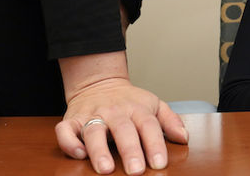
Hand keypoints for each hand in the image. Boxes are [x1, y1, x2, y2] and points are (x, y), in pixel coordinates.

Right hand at [54, 53, 187, 174]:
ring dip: (99, 150)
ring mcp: (91, 115)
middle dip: (129, 150)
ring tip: (106, 168)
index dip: (155, 144)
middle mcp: (114, 111)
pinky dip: (69, 142)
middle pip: (123, 129)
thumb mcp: (153, 105)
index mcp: (137, 108)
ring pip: (93, 131)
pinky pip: (65, 130)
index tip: (159, 163)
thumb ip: (169, 121)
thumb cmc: (129, 100)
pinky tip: (78, 154)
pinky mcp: (71, 120)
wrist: (98, 82)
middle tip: (136, 170)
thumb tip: (184, 138)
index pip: (148, 126)